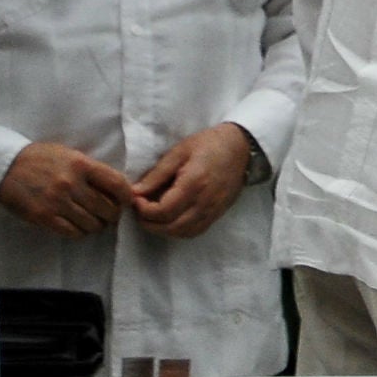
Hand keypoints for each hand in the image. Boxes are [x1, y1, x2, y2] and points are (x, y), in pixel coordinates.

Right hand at [0, 142, 135, 238]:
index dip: (127, 196)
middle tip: (110, 215)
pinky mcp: (43, 217)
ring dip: (97, 226)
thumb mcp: (69, 155)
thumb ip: (91, 170)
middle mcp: (71, 183)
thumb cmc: (41, 159)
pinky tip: (79, 227)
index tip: (126, 201)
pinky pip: (72, 232)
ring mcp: (57, 202)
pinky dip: (80, 232)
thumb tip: (116, 188)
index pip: (117, 184)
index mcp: (81, 164)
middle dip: (113, 215)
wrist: (5, 166)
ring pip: (92, 223)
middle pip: (107, 208)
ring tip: (94, 222)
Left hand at [131, 123, 254, 238]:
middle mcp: (205, 201)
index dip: (143, 210)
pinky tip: (171, 220)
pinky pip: (196, 231)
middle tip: (139, 211)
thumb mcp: (179, 152)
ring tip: (152, 217)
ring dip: (163, 230)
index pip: (163, 210)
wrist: (242, 147)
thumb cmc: (208, 143)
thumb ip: (157, 174)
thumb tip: (135, 192)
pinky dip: (179, 231)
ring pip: (183, 233)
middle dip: (149, 223)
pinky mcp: (218, 213)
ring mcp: (214, 210)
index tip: (135, 200)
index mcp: (194, 183)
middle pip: (171, 227)